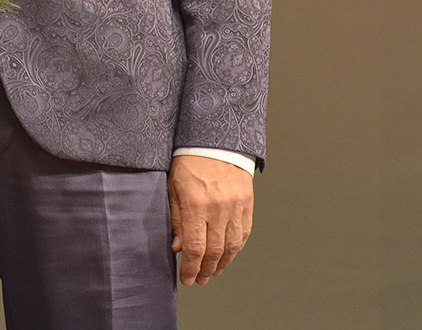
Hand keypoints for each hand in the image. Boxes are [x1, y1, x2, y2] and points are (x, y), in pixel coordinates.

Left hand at [168, 154, 253, 285]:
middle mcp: (218, 209)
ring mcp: (236, 207)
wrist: (216, 142)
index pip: (194, 247)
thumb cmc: (189, 163)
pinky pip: (243, 235)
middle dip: (205, 270)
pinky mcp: (247, 205)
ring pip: (231, 246)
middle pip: (214, 251)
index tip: (186, 279)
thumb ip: (176, 219)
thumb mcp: (174, 188)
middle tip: (198, 280)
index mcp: (196, 204)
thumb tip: (178, 248)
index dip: (190, 268)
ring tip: (211, 272)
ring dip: (221, 264)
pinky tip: (226, 256)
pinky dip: (235, 250)